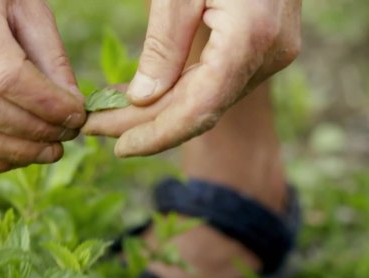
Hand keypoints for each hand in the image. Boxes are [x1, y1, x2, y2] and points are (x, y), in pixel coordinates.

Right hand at [0, 0, 85, 172]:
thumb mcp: (31, 9)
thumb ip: (51, 58)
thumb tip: (70, 112)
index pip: (7, 76)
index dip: (47, 105)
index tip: (77, 116)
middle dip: (33, 132)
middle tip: (65, 137)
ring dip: (10, 153)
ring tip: (45, 152)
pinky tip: (14, 158)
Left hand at [83, 0, 301, 156]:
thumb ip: (164, 45)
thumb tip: (142, 100)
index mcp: (249, 38)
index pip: (198, 110)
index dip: (156, 136)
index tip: (117, 148)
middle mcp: (268, 54)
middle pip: (199, 109)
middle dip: (144, 123)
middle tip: (96, 127)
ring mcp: (271, 53)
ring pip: (207, 99)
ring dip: (157, 111)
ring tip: (108, 114)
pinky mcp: (264, 48)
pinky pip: (216, 82)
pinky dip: (177, 92)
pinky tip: (141, 96)